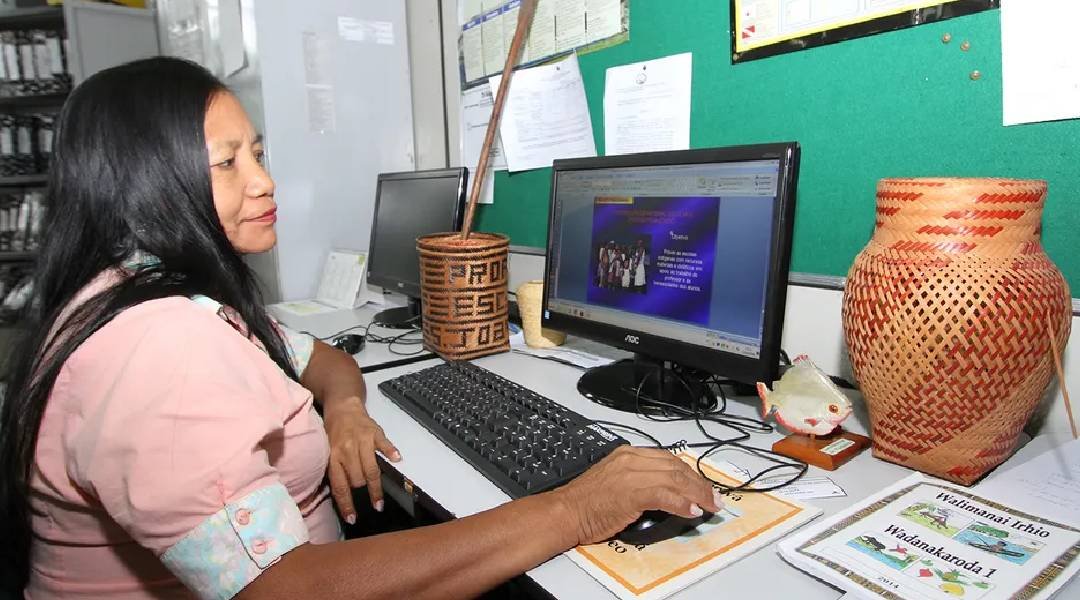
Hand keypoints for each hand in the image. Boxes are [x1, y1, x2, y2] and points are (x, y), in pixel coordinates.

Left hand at [322, 396, 400, 523]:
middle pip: (357, 479)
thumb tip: (343, 495)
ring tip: (378, 502)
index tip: (352, 519)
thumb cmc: (334, 433)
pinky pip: (385, 445)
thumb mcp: (328, 451)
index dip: (346, 504)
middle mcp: (347, 450)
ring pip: (370, 469)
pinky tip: (397, 460)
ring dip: (375, 488)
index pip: (340, 485)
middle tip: (367, 500)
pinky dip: (391, 452)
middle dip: (361, 491)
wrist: (342, 407)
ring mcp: (362, 441)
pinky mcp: (375, 433)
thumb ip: (336, 469)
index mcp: (334, 456)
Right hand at [550, 446, 722, 545]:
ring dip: (698, 494)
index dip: (691, 474)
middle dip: (700, 483)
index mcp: (628, 454)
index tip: (704, 487)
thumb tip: (666, 493)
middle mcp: (631, 459)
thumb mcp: (615, 481)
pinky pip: (664, 494)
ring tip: (710, 506)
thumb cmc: (587, 503)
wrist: (566, 512)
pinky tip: (692, 511)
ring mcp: (630, 474)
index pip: (669, 459)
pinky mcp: (630, 492)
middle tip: (714, 498)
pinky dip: (681, 503)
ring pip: (675, 478)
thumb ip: (639, 480)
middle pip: (676, 467)